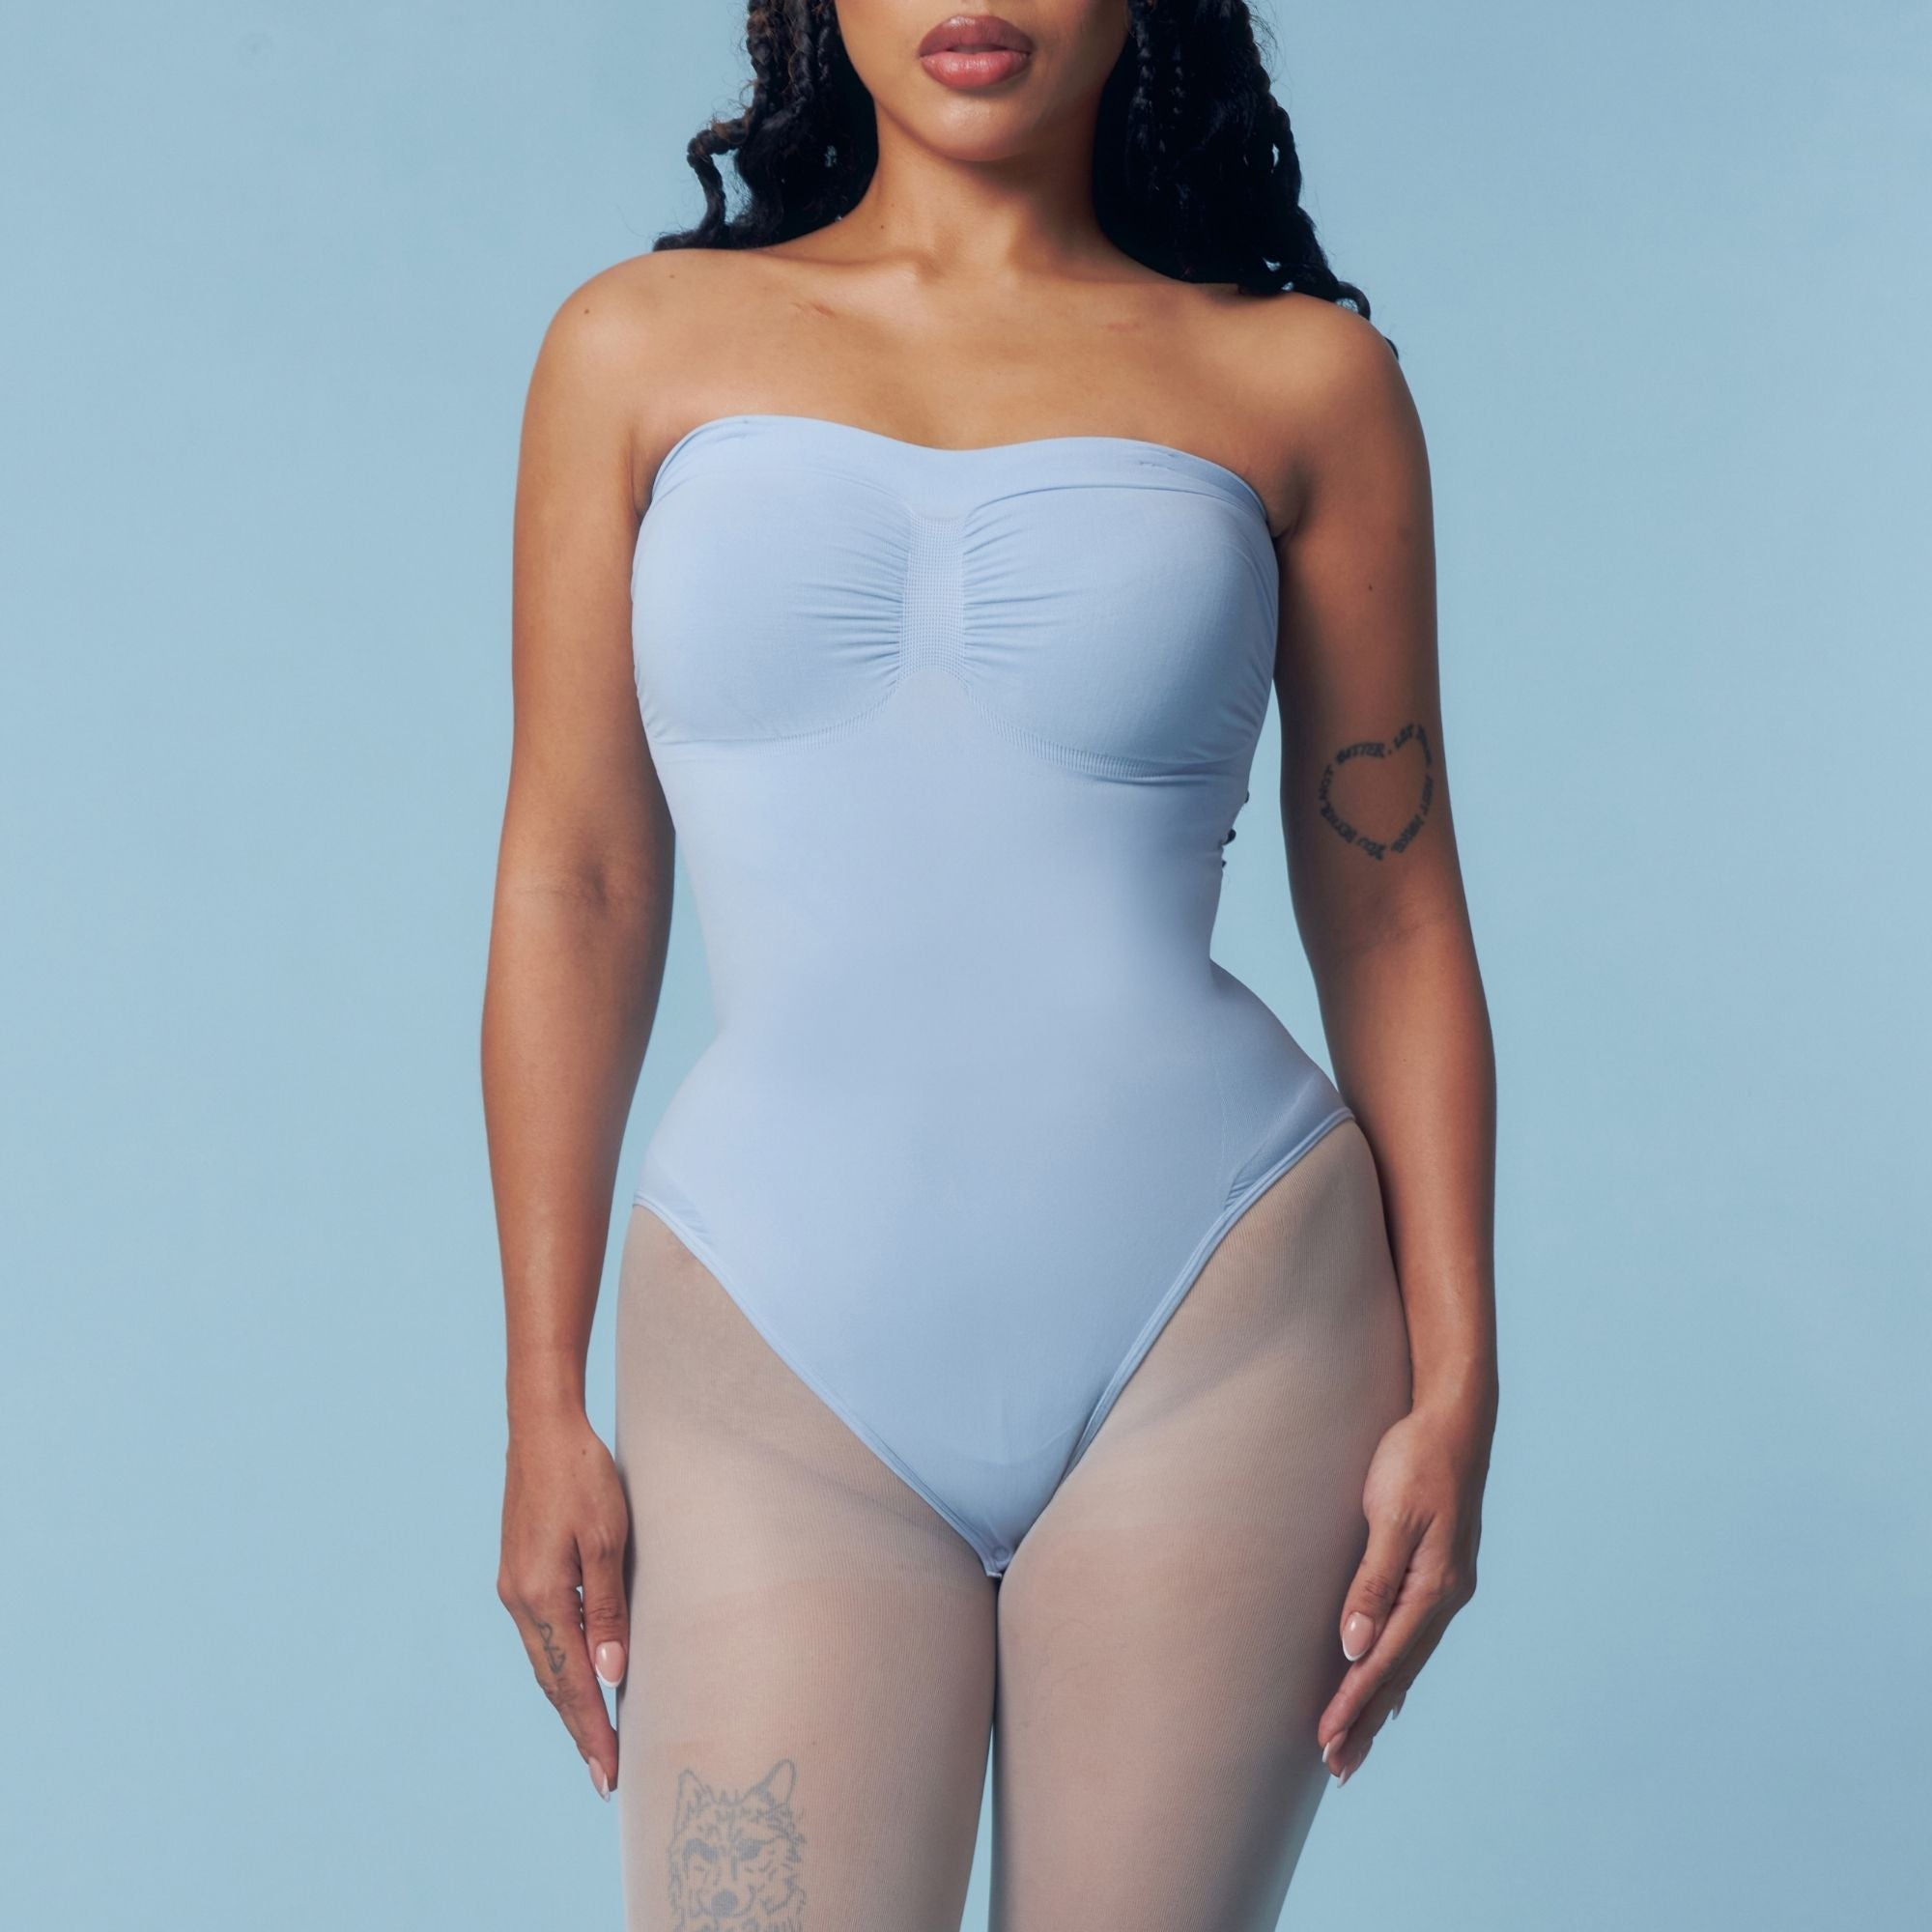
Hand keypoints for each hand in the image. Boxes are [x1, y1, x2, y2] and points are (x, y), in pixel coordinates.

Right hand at [497, 1408, 631, 1798]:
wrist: (543, 1427)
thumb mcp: (607, 1538)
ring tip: (596, 1737)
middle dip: (579, 1728)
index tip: (608, 1772)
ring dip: (570, 1699)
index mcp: (540, 1596)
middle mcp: (519, 1600)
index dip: (591, 1729)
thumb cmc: (582, 1475)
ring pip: (544, 1660)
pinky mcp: (519, 1572)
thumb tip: (610, 1672)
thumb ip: (607, 1607)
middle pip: (551, 1681)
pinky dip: (562, 1664)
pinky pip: (542, 1634)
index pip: (570, 1682)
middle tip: (604, 1774)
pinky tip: (582, 1674)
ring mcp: (514, 1586)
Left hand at [1317, 1391, 1491, 1785]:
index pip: (1385, 1661)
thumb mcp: (1390, 1515)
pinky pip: (1414, 1638)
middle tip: (1336, 1768)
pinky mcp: (1439, 1574)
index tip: (1325, 1740)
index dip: (1354, 1702)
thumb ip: (1372, 1581)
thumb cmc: (1416, 1458)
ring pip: (1407, 1660)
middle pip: (1399, 1673)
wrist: (1455, 1421)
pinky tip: (1389, 1691)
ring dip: (1379, 1703)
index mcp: (1435, 1587)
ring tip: (1354, 1744)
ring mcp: (1446, 1587)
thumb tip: (1354, 1647)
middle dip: (1366, 1720)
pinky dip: (1397, 1672)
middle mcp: (1446, 1596)